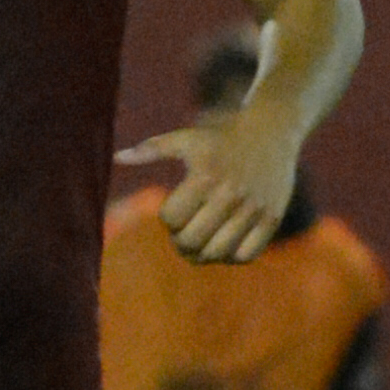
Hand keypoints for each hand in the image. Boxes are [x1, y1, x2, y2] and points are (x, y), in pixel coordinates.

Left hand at [124, 101, 297, 267]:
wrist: (271, 132)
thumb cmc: (220, 139)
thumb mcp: (186, 139)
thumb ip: (151, 149)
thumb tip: (117, 158)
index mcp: (204, 176)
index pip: (171, 219)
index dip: (168, 221)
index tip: (174, 213)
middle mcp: (229, 193)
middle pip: (192, 241)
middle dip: (181, 244)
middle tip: (183, 236)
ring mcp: (253, 208)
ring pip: (219, 253)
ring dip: (204, 255)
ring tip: (201, 245)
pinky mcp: (272, 218)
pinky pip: (246, 255)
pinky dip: (231, 257)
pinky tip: (226, 244)